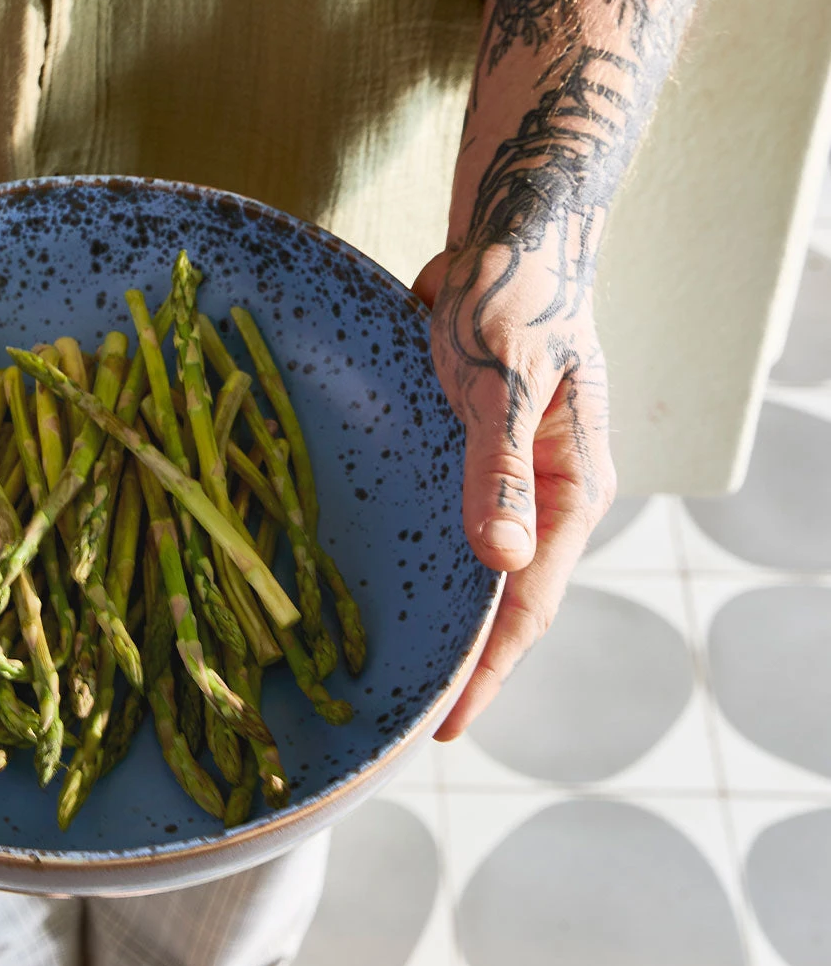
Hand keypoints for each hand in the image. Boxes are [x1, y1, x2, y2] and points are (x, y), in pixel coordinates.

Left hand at [413, 245, 616, 739]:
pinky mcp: (475, 457)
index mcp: (572, 488)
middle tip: (411, 723)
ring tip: (399, 677)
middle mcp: (547, 496)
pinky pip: (452, 530)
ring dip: (445, 622)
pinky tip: (393, 594)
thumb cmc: (511, 299)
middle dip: (468, 664)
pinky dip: (427, 570)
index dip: (488, 669)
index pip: (530, 603)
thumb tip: (503, 562)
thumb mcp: (504, 379)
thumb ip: (500, 467)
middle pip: (508, 603)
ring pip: (479, 573)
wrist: (508, 240)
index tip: (447, 725)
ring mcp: (512, 479)